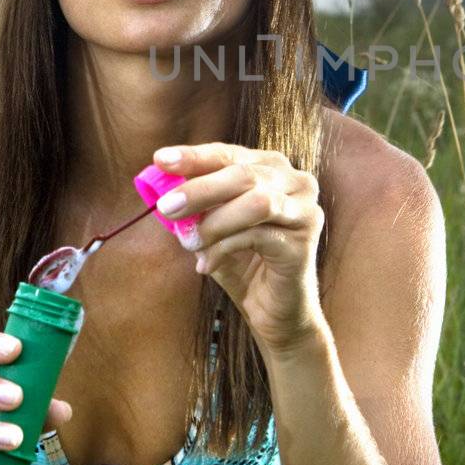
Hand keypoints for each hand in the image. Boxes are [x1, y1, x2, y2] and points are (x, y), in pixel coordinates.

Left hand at [151, 143, 328, 355]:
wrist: (273, 310)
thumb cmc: (242, 262)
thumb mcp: (212, 226)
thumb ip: (194, 205)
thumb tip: (159, 185)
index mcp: (271, 169)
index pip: (229, 154)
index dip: (195, 156)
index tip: (160, 160)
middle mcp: (296, 182)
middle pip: (243, 174)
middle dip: (200, 190)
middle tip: (166, 207)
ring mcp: (305, 210)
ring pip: (256, 202)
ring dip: (214, 222)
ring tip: (188, 241)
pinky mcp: (305, 242)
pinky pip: (259, 236)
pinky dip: (225, 249)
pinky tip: (206, 265)